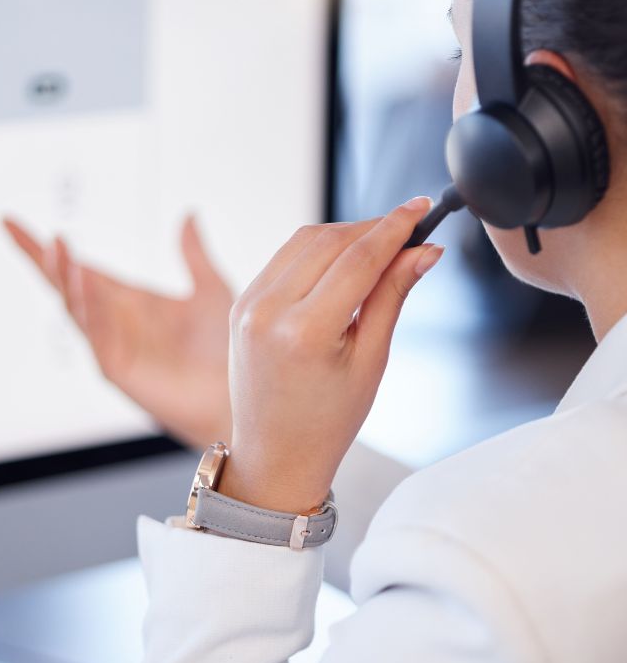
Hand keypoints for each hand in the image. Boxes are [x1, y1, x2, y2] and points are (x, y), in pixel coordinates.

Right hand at [3, 216, 233, 448]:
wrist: (237, 394)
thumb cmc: (224, 348)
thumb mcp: (210, 289)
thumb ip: (194, 254)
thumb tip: (189, 213)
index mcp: (128, 301)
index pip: (79, 268)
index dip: (47, 248)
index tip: (9, 220)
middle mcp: (113, 321)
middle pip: (65, 285)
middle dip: (43, 259)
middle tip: (17, 227)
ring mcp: (111, 345)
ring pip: (75, 307)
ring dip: (64, 277)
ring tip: (58, 246)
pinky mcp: (117, 369)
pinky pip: (96, 335)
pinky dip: (89, 307)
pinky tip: (85, 281)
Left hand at [220, 198, 443, 513]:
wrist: (275, 454)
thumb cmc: (326, 422)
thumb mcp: (370, 361)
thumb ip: (392, 297)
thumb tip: (422, 252)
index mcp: (304, 332)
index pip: (358, 258)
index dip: (395, 227)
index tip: (420, 208)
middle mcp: (268, 311)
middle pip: (329, 241)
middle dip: (372, 228)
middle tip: (408, 231)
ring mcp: (248, 305)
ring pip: (303, 241)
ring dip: (343, 234)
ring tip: (379, 247)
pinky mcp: (240, 304)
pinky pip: (283, 258)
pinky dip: (315, 250)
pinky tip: (341, 260)